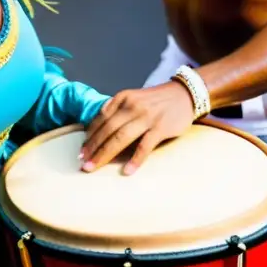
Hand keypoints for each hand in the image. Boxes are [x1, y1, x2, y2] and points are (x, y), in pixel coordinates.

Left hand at [79, 82, 196, 175]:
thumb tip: (94, 127)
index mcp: (123, 98)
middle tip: (83, 163)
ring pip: (121, 137)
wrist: (184, 95)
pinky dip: (135, 159)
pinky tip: (127, 171)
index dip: (90, 136)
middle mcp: (132, 106)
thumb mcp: (132, 97)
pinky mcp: (161, 128)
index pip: (101, 119)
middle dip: (93, 148)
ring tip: (94, 166)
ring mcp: (147, 117)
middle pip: (108, 129)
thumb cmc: (155, 101)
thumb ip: (115, 109)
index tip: (82, 151)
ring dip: (105, 154)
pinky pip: (145, 146)